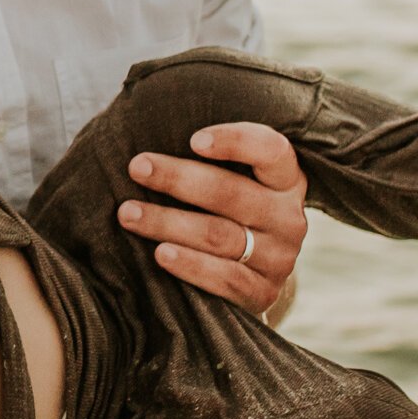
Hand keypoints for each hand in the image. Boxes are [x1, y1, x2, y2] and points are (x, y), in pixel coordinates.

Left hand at [119, 121, 306, 317]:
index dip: (236, 142)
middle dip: (179, 179)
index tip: (193, 139)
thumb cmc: (229, 212)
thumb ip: (207, 158)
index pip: (271, 151)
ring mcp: (279, 257)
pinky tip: (160, 254)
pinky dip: (190, 265)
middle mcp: (289, 216)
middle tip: (137, 167)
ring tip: (128, 213)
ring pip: (219, 236)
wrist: (255, 276)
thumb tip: (140, 126)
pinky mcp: (263, 292)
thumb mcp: (236, 180)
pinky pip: (224, 278)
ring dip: (168, 222)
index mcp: (286, 179)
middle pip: (232, 194)